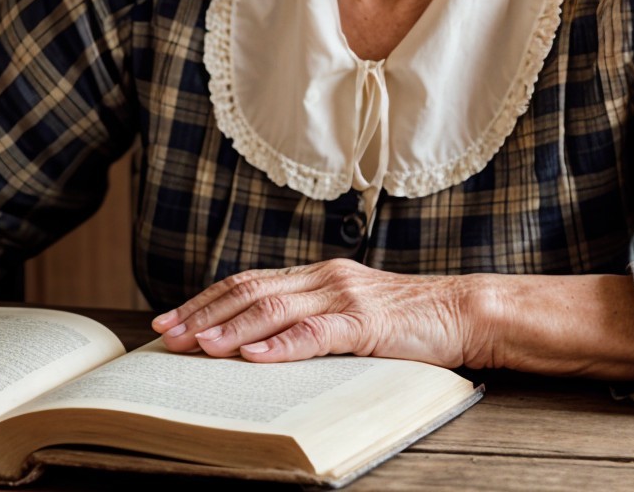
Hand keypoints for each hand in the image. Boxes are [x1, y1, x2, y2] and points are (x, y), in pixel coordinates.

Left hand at [150, 260, 489, 366]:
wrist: (466, 311)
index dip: (204, 301)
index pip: (247, 283)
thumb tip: (255, 347)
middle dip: (203, 315)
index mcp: (316, 275)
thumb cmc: (409, 321)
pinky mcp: (367, 321)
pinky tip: (256, 358)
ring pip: (274, 309)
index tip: (170, 320)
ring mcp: (345, 296)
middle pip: (249, 292)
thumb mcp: (350, 314)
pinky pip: (317, 332)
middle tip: (167, 337)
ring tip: (199, 347)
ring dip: (232, 330)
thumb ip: (309, 320)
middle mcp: (324, 277)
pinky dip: (282, 346)